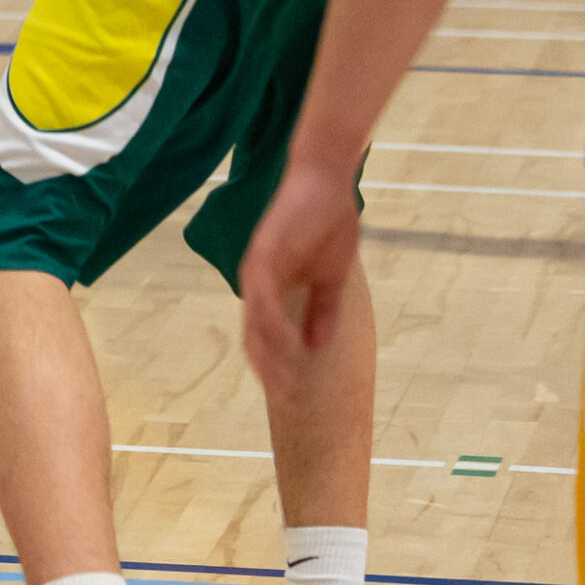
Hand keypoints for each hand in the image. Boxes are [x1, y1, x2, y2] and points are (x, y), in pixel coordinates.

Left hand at [239, 161, 364, 409]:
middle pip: (254, 339)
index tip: (292, 398)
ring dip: (271, 358)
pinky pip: (262, 297)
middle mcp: (256, 282)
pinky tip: (287, 347)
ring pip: (256, 324)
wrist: (326, 181)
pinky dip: (273, 324)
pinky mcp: (264, 253)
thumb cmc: (327, 222)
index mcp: (271, 288)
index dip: (275, 369)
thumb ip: (322, 310)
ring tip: (288, 386)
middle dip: (270, 373)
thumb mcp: (329, 277)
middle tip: (289, 403)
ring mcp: (257, 268)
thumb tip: (315, 347)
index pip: (264, 338)